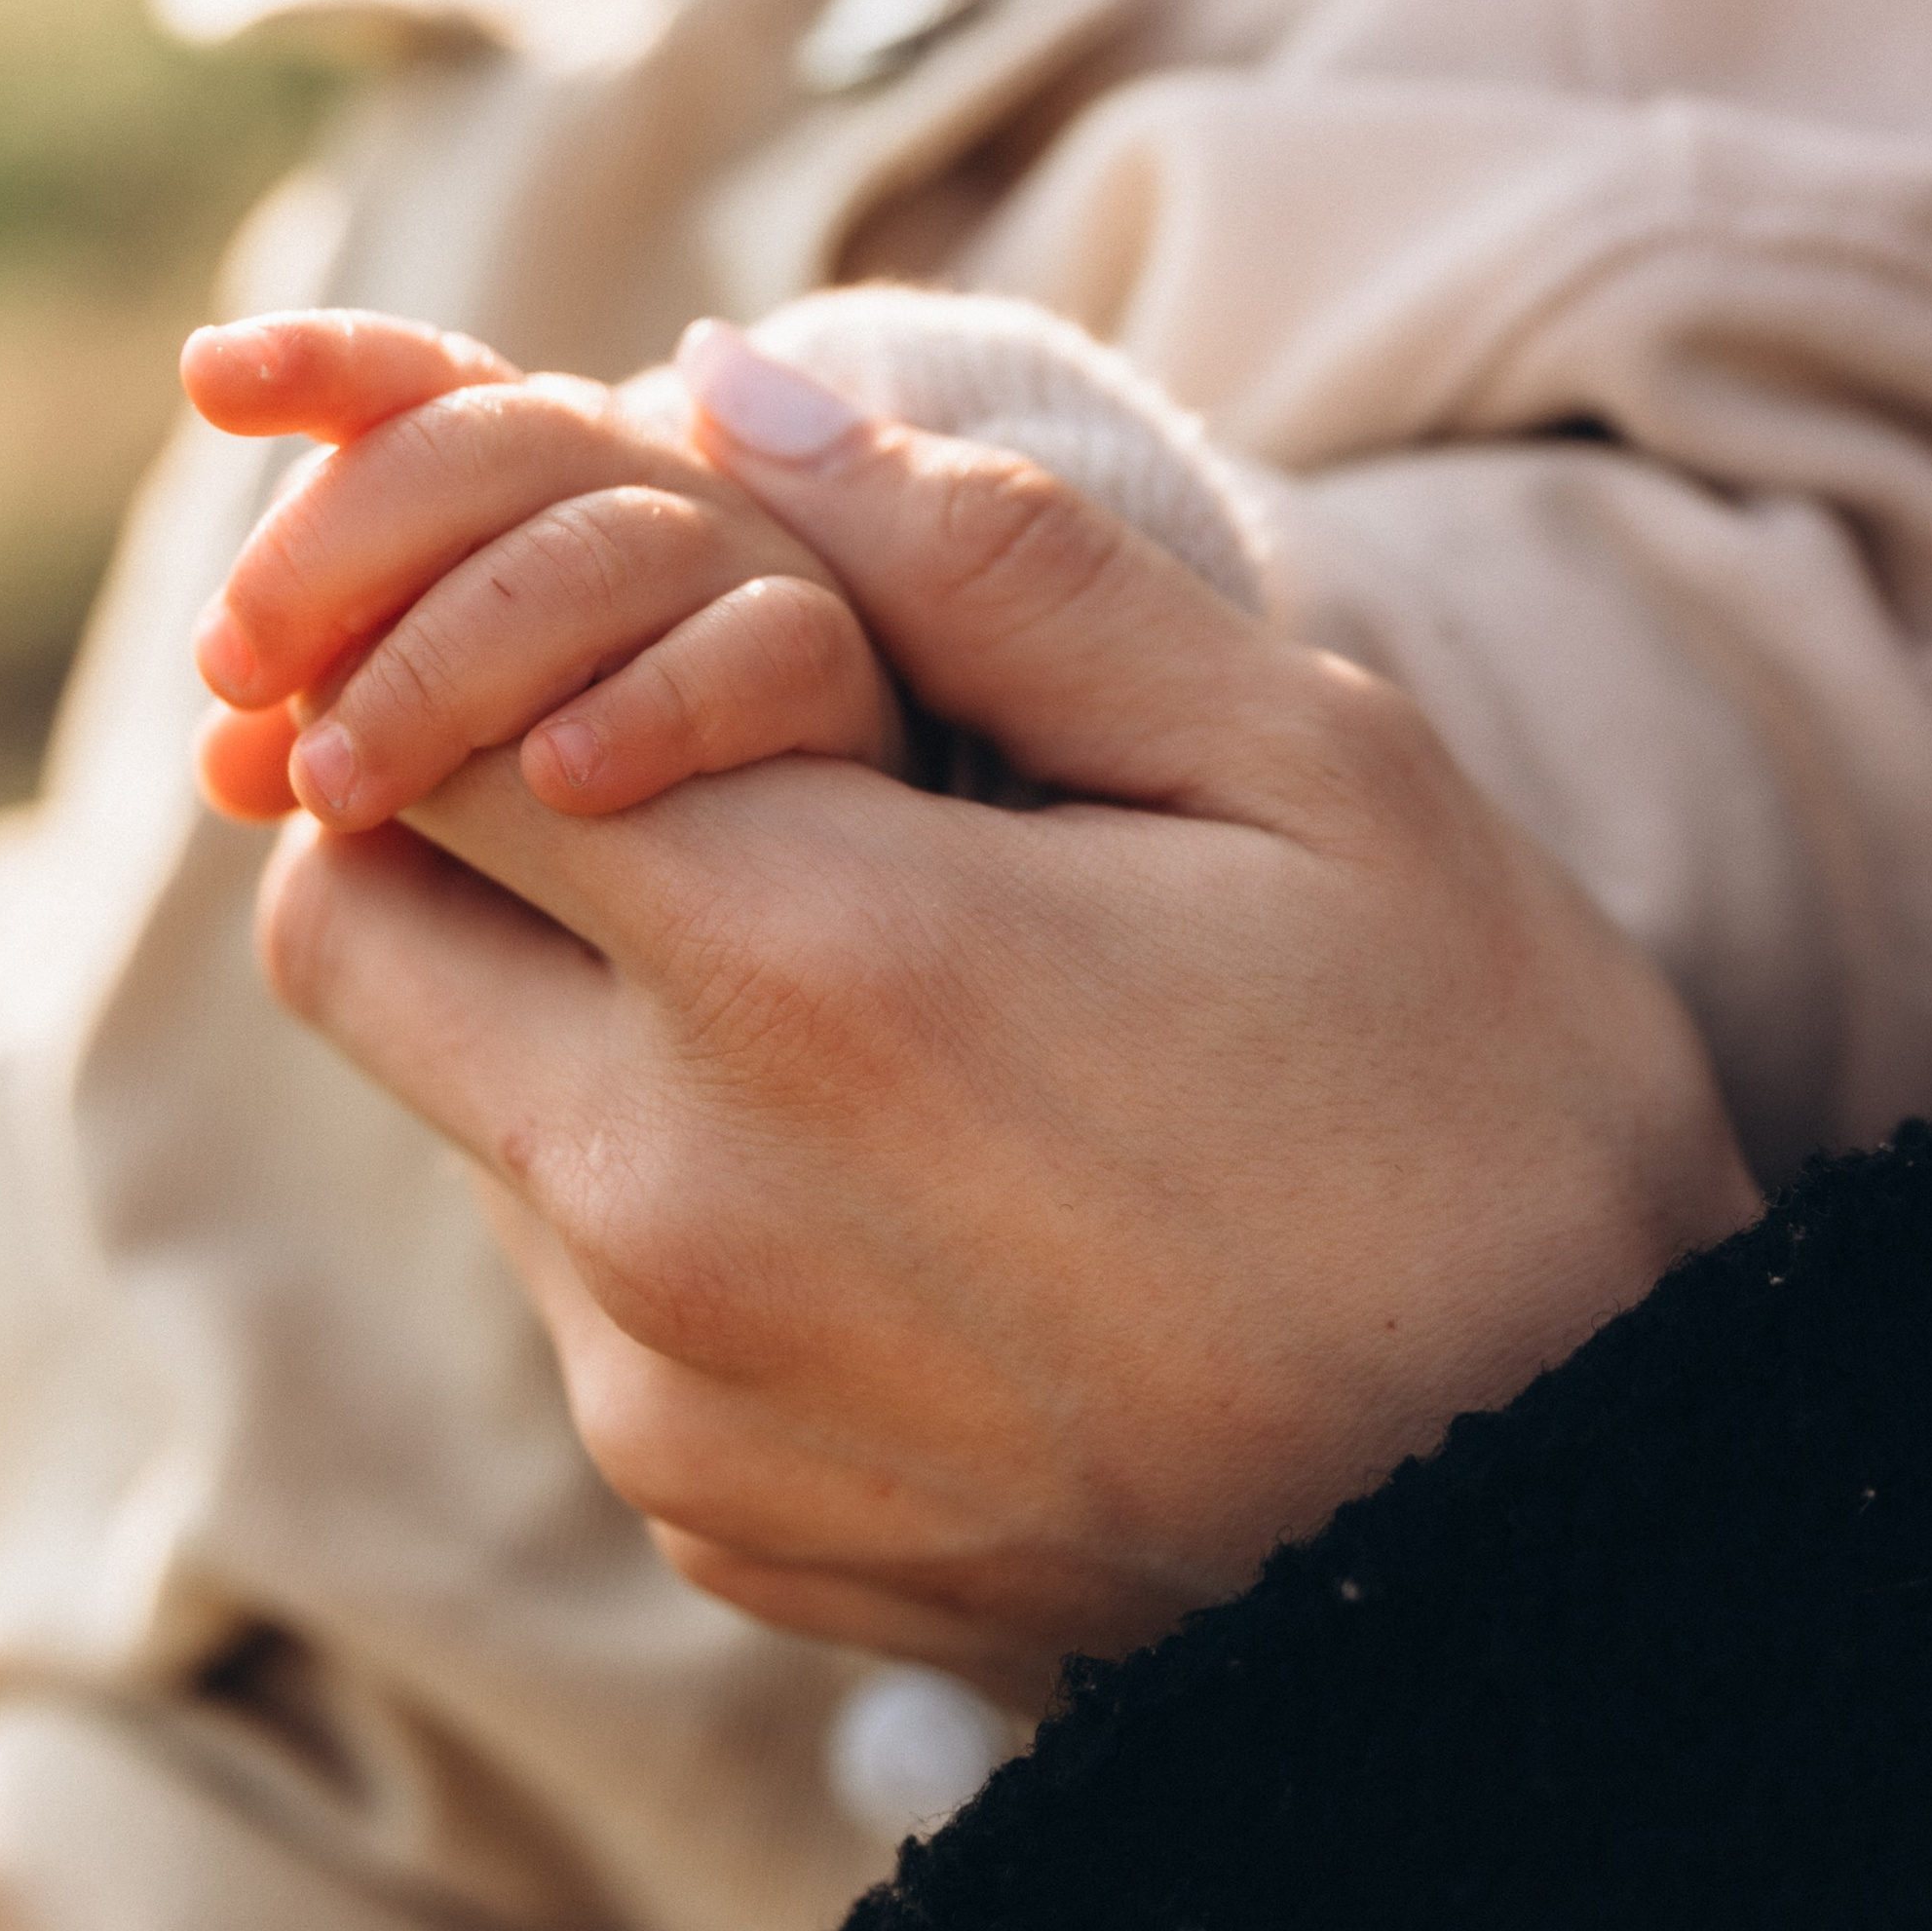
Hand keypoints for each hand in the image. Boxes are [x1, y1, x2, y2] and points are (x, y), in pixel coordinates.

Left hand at [259, 333, 1759, 1704]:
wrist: (1581, 1543)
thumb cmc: (1491, 1123)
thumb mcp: (1312, 775)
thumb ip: (996, 563)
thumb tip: (726, 387)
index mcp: (821, 968)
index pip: (433, 716)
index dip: (477, 605)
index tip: (609, 585)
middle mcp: (679, 1210)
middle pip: (350, 921)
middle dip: (439, 787)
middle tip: (656, 746)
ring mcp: (675, 1401)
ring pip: (457, 1109)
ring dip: (563, 988)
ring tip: (841, 967)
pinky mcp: (716, 1529)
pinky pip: (578, 1295)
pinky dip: (657, 1178)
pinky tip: (895, 1166)